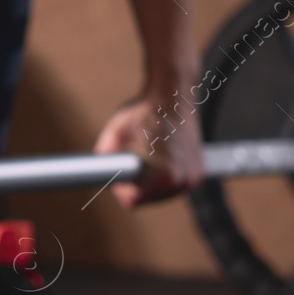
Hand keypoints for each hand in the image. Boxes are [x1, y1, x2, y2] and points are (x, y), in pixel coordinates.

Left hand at [95, 91, 204, 208]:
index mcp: (163, 177)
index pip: (131, 201)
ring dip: (151, 180)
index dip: (120, 187)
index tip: (120, 168)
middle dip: (136, 183)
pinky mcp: (199, 171)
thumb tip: (94, 173)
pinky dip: (165, 174)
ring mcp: (193, 177)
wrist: (172, 94)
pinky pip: (174, 182)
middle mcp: (182, 181)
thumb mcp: (113, 135)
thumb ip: (103, 160)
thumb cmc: (143, 112)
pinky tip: (161, 154)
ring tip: (148, 152)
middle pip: (147, 199)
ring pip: (161, 193)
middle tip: (132, 157)